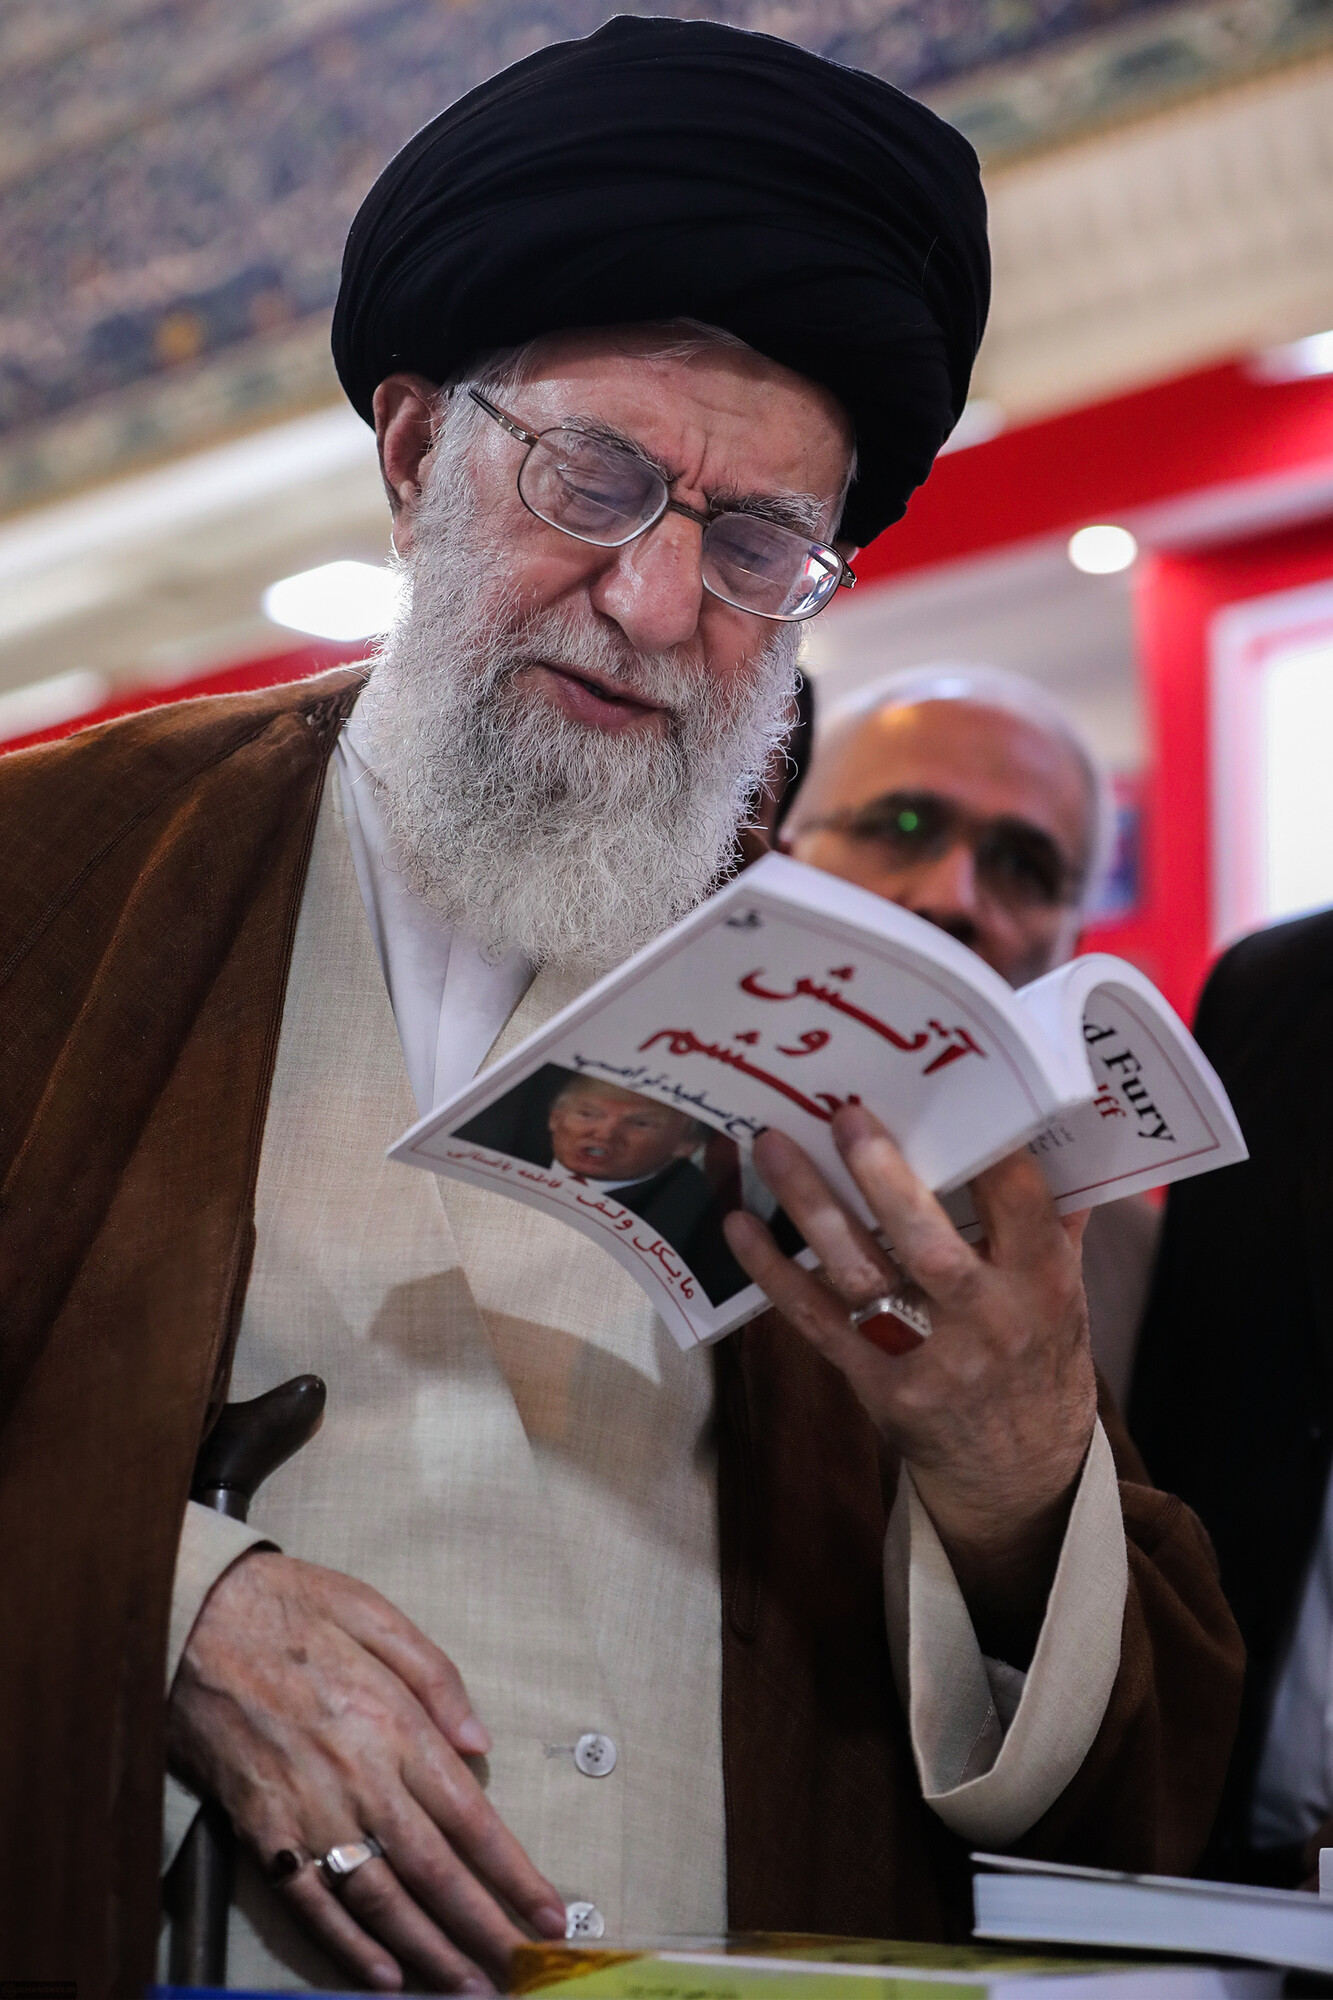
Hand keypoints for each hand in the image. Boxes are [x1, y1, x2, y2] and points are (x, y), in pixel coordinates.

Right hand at [166, 1550, 567, 1992]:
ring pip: (379, 1900)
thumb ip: (436, 1677)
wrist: (191, 1620)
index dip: (514, 1873)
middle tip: (520, 1973)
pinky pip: (310, 1901)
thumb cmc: (291, 1608)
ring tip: (467, 1989)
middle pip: (434, 1872)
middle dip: (484, 1930)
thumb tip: (480, 1743)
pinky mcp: (260, 1830)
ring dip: (428, 1953)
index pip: (471, 1817)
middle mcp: (358, 1778)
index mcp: (395, 1724)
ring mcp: (306, 1811)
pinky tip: (382, 1978)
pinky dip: (347, 1946)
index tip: (550, 1913)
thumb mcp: (375, 1612)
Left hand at [723, 1105, 1096, 1660]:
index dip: (987, 1148)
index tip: (948, 1092)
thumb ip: (1054, 1220)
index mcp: (1045, 1286)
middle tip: (844, 1114)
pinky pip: (817, 1322)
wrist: (1022, 1477)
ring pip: (861, 1275)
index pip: (1021, 1204)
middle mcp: (988, 1321)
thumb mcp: (1067, 1295)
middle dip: (884, 1177)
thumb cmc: (1041, 1359)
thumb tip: (1048, 1127)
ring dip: (811, 1208)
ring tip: (772, 1145)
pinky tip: (740, 1226)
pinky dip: (774, 1274)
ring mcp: (928, 1359)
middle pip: (928, 1244)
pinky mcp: (878, 1386)